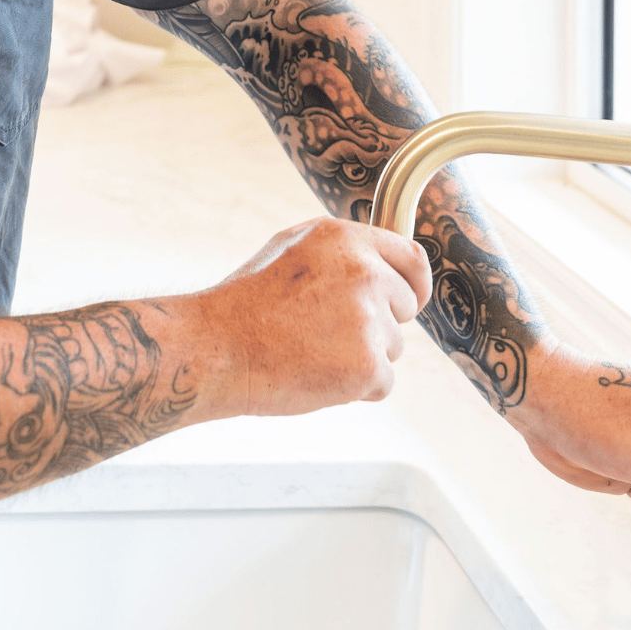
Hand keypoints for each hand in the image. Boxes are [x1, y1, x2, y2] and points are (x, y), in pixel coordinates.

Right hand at [201, 217, 432, 416]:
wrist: (216, 350)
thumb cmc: (246, 303)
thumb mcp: (292, 248)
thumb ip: (343, 250)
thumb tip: (382, 262)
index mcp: (347, 240)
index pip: (413, 259)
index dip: (414, 285)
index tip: (411, 302)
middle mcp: (365, 273)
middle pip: (405, 308)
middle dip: (378, 324)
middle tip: (327, 333)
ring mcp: (369, 320)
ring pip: (393, 348)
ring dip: (364, 357)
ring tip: (313, 353)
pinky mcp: (368, 365)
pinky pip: (383, 383)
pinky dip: (357, 389)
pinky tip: (318, 377)